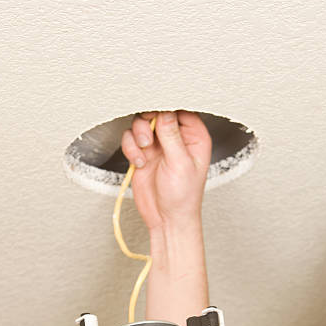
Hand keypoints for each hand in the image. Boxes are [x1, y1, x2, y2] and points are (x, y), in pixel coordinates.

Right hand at [121, 111, 211, 230]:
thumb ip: (171, 135)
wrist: (167, 218)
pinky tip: (139, 162)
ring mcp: (158, 145)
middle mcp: (177, 138)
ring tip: (144, 151)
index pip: (181, 108)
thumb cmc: (183, 196)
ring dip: (138, 135)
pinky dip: (131, 148)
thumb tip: (165, 111)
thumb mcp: (180, 163)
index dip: (167, 107)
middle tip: (147, 135)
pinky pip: (130, 139)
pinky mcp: (143, 153)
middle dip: (149, 121)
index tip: (157, 112)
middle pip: (158, 111)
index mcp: (195, 136)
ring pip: (141, 123)